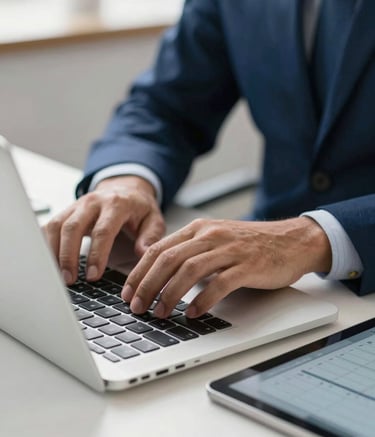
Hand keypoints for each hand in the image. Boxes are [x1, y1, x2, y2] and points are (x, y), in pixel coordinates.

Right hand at [43, 175, 164, 283]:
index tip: (93, 275)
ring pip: (57, 226)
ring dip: (54, 252)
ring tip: (59, 276)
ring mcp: (77, 206)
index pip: (103, 230)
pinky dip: (46, 244)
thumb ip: (150, 237)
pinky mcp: (67, 211)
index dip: (97, 254)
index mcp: (117, 204)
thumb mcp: (154, 219)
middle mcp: (93, 202)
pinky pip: (50, 226)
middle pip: (73, 227)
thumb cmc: (140, 208)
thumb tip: (142, 253)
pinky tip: (49, 263)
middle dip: (69, 255)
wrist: (127, 188)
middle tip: (70, 279)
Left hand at [121, 217, 331, 317]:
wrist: (290, 241)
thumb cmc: (250, 244)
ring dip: (170, 294)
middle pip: (169, 259)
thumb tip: (160, 275)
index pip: (159, 249)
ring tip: (160, 313)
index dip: (139, 272)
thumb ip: (190, 252)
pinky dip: (203, 299)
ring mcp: (229, 249)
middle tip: (137, 307)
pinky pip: (220, 283)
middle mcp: (210, 236)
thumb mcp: (215, 239)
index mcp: (199, 229)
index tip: (128, 292)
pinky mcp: (248, 265)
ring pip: (190, 270)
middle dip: (147, 285)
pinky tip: (194, 313)